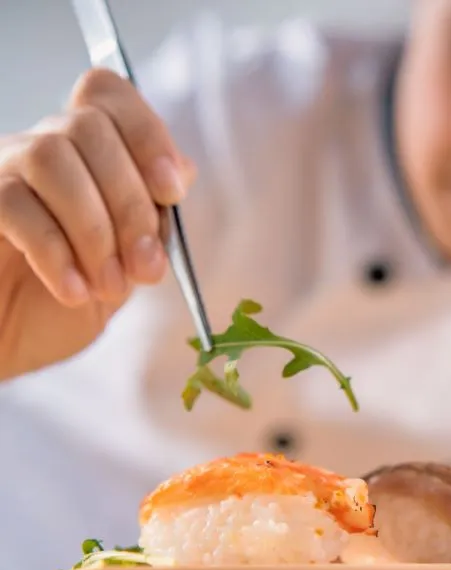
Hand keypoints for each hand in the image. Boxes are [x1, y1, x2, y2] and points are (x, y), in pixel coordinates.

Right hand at [0, 68, 195, 380]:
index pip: (108, 94)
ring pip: (51, 155)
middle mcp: (40, 147)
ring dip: (95, 228)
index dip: (146, 132)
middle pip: (90, 128)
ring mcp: (1, 168)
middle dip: (131, 203)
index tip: (173, 190)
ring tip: (109, 284)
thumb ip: (155, 217)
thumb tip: (183, 171)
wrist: (6, 344)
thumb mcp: (127, 263)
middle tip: (146, 268)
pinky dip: (56, 252)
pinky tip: (75, 291)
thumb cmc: (66, 302)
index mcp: (85, 154)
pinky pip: (14, 202)